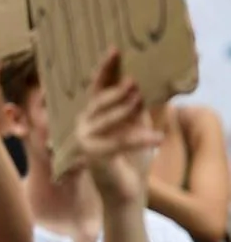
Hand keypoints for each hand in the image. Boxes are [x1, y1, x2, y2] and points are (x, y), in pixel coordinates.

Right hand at [76, 48, 161, 203]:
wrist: (126, 192)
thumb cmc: (132, 159)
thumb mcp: (137, 126)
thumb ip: (137, 107)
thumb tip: (144, 83)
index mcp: (94, 115)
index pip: (98, 88)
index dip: (106, 69)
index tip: (115, 50)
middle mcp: (84, 124)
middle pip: (99, 101)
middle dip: (116, 91)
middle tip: (133, 82)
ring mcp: (85, 140)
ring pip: (106, 119)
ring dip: (125, 110)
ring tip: (140, 101)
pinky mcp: (94, 156)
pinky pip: (119, 142)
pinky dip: (140, 139)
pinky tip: (157, 138)